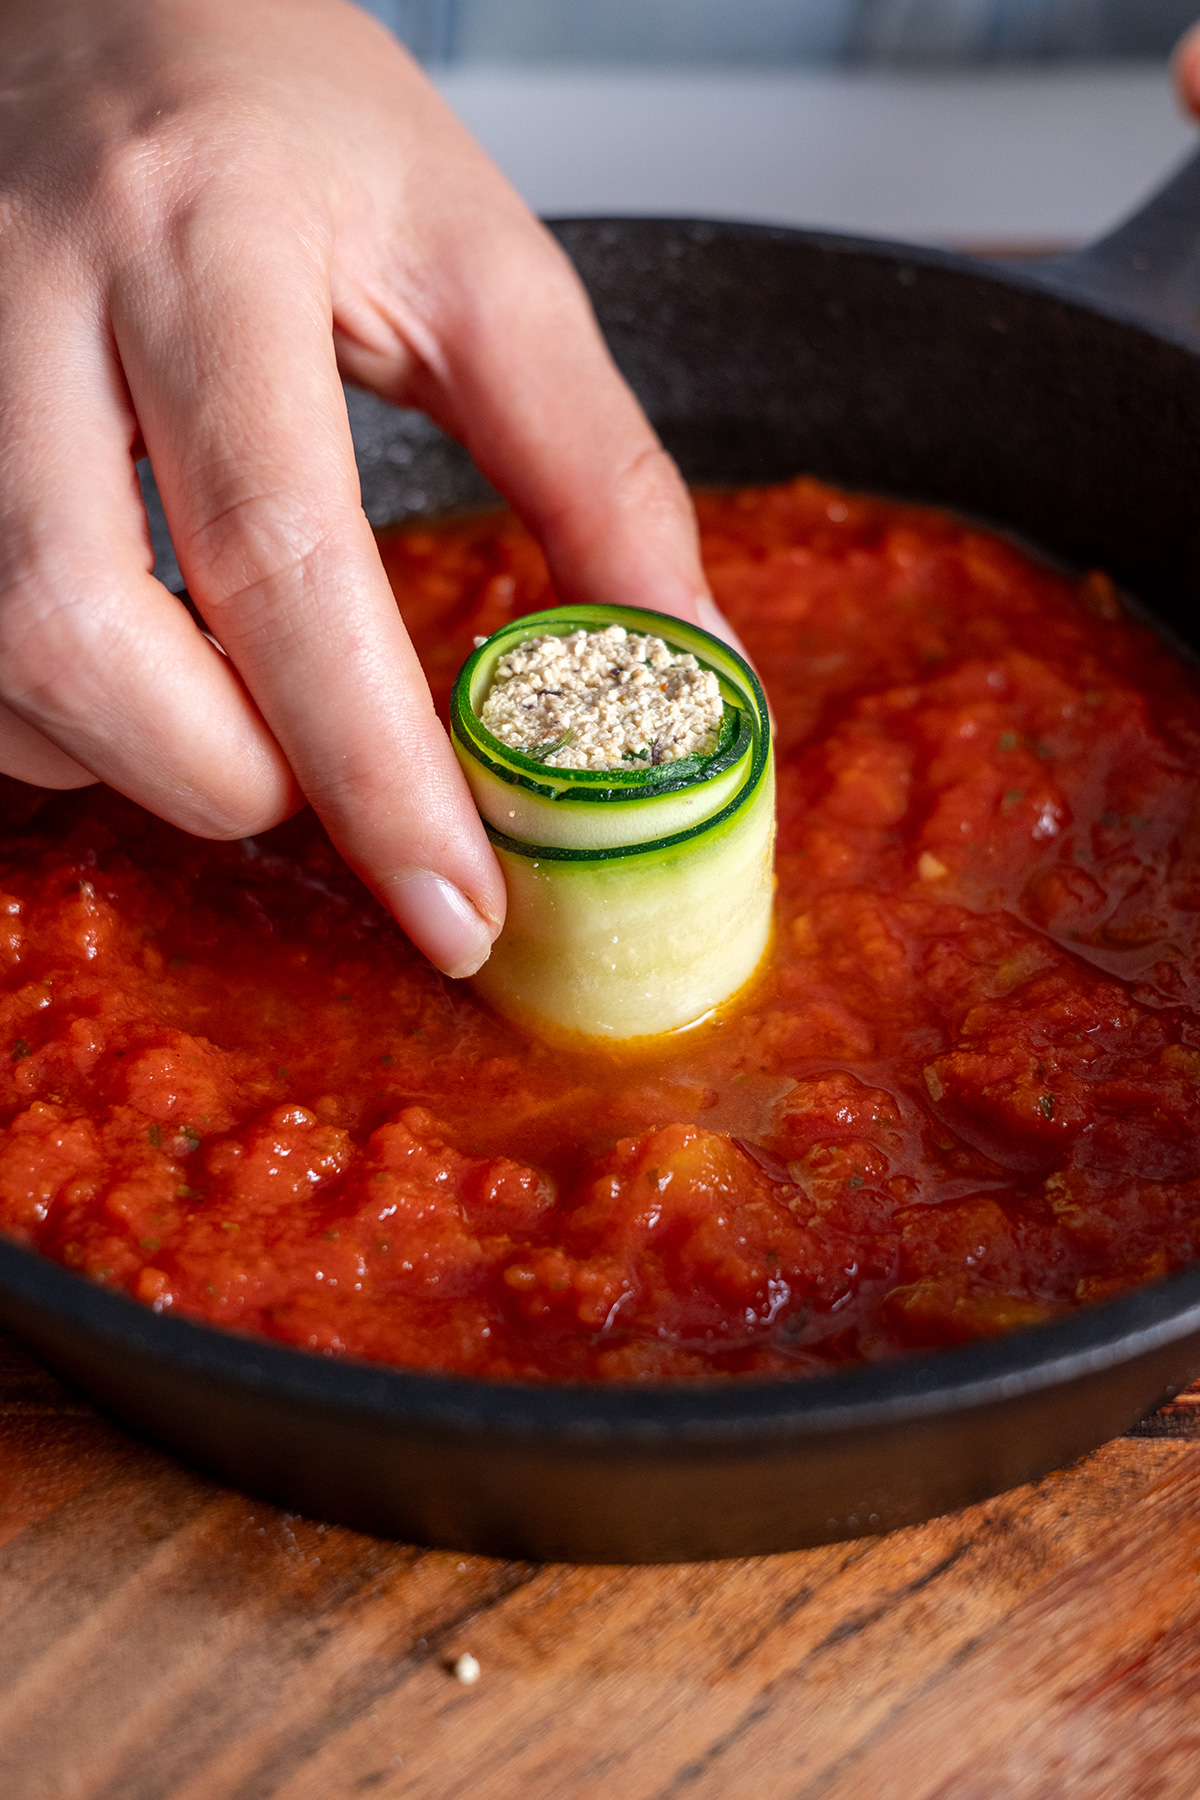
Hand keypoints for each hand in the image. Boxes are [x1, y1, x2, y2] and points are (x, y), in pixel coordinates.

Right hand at [0, 0, 715, 974]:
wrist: (90, 2)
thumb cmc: (286, 116)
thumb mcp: (476, 257)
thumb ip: (593, 466)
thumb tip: (678, 665)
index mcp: (214, 235)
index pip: (286, 553)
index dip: (373, 771)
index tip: (457, 908)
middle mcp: (31, 288)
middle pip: (84, 632)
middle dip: (224, 778)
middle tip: (321, 795)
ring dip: (129, 755)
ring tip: (237, 716)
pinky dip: (48, 713)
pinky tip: (132, 668)